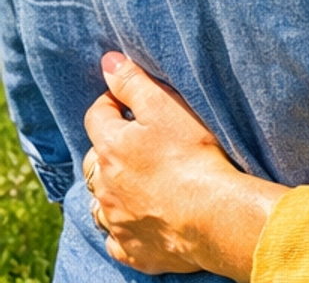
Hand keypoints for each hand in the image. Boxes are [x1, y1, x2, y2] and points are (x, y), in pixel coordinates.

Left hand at [83, 55, 282, 281]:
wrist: (210, 214)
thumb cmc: (191, 154)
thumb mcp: (165, 106)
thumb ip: (133, 83)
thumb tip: (108, 62)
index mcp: (111, 147)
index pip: (97, 115)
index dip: (112, 102)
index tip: (129, 101)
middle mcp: (104, 186)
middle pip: (95, 159)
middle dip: (109, 147)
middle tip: (137, 141)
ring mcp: (115, 220)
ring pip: (101, 200)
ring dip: (112, 189)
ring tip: (136, 181)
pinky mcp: (131, 248)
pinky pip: (116, 238)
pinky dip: (122, 227)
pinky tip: (139, 219)